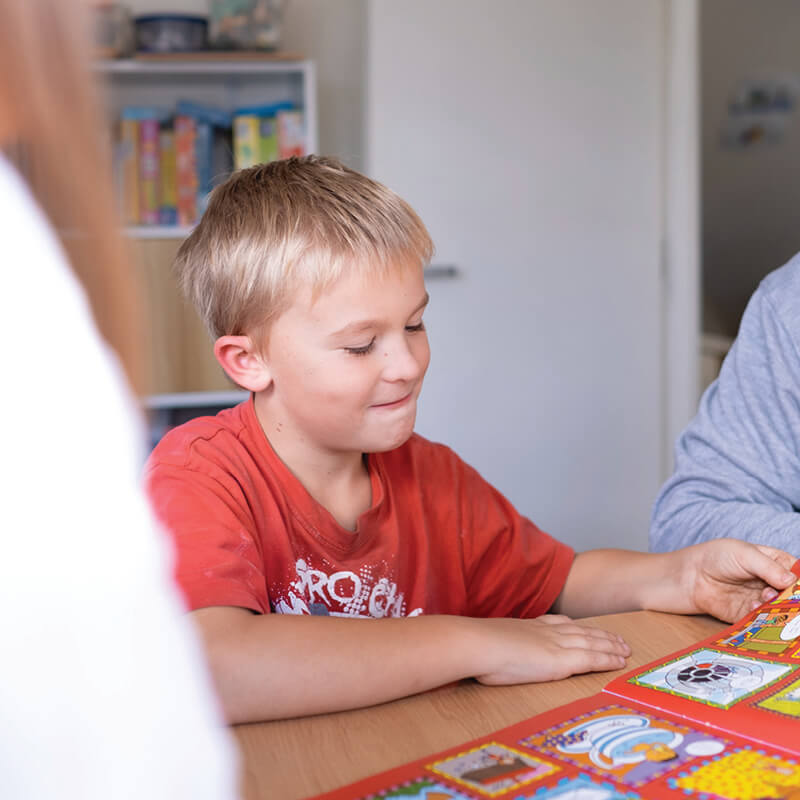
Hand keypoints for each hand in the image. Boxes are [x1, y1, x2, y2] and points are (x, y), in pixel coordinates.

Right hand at [471, 614, 630, 685]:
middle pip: (582, 631)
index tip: (588, 628)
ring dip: (611, 646)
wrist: (479, 644)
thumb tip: (494, 651)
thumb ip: (502, 644)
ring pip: (592, 643)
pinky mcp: (561, 661)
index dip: (578, 627)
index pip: (561, 623)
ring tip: (625, 650)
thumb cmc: (478, 646)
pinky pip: (592, 659)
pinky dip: (608, 659)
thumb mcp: (493, 639)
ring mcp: (556, 644)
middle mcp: (547, 632)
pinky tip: (619, 662)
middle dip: (602, 635)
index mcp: (531, 626)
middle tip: (618, 639)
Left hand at [681, 539, 796, 621]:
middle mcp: (774, 583)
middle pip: (793, 595)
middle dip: (792, 598)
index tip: (797, 587)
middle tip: (784, 596)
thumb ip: (768, 568)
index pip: (798, 575)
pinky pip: (764, 620)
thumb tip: (791, 581)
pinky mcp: (751, 614)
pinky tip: (754, 606)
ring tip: (765, 596)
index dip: (799, 583)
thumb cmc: (718, 557)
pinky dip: (763, 615)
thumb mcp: (744, 554)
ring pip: (781, 609)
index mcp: (777, 563)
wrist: (692, 575)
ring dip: (777, 606)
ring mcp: (763, 600)